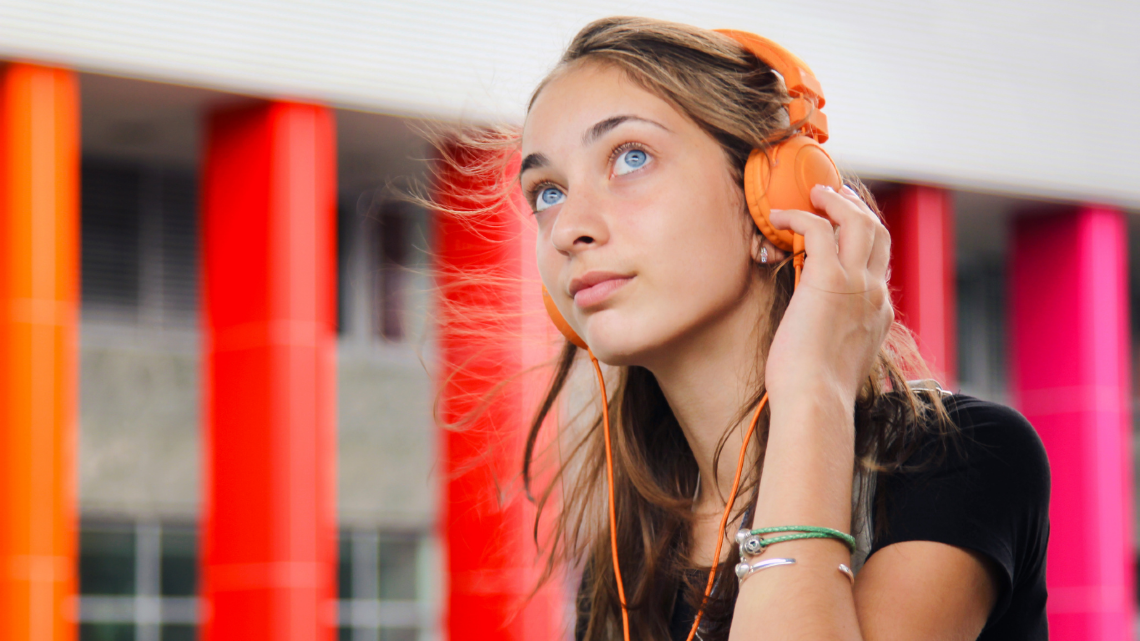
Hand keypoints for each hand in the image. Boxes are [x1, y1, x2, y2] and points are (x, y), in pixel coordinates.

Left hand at [763, 184, 892, 407]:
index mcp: (879, 312)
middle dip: (856, 207)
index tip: (842, 226)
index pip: (880, 262)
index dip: (862, 238)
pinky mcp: (828, 278)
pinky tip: (777, 218)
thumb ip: (837, 335)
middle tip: (833, 195)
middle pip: (878, 231)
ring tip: (812, 193)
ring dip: (834, 200)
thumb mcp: (837, 357)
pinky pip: (817, 228)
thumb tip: (817, 327)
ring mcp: (856, 282)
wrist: (816, 400)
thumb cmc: (816, 389)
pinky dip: (798, 216)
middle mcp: (874, 292)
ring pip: (857, 220)